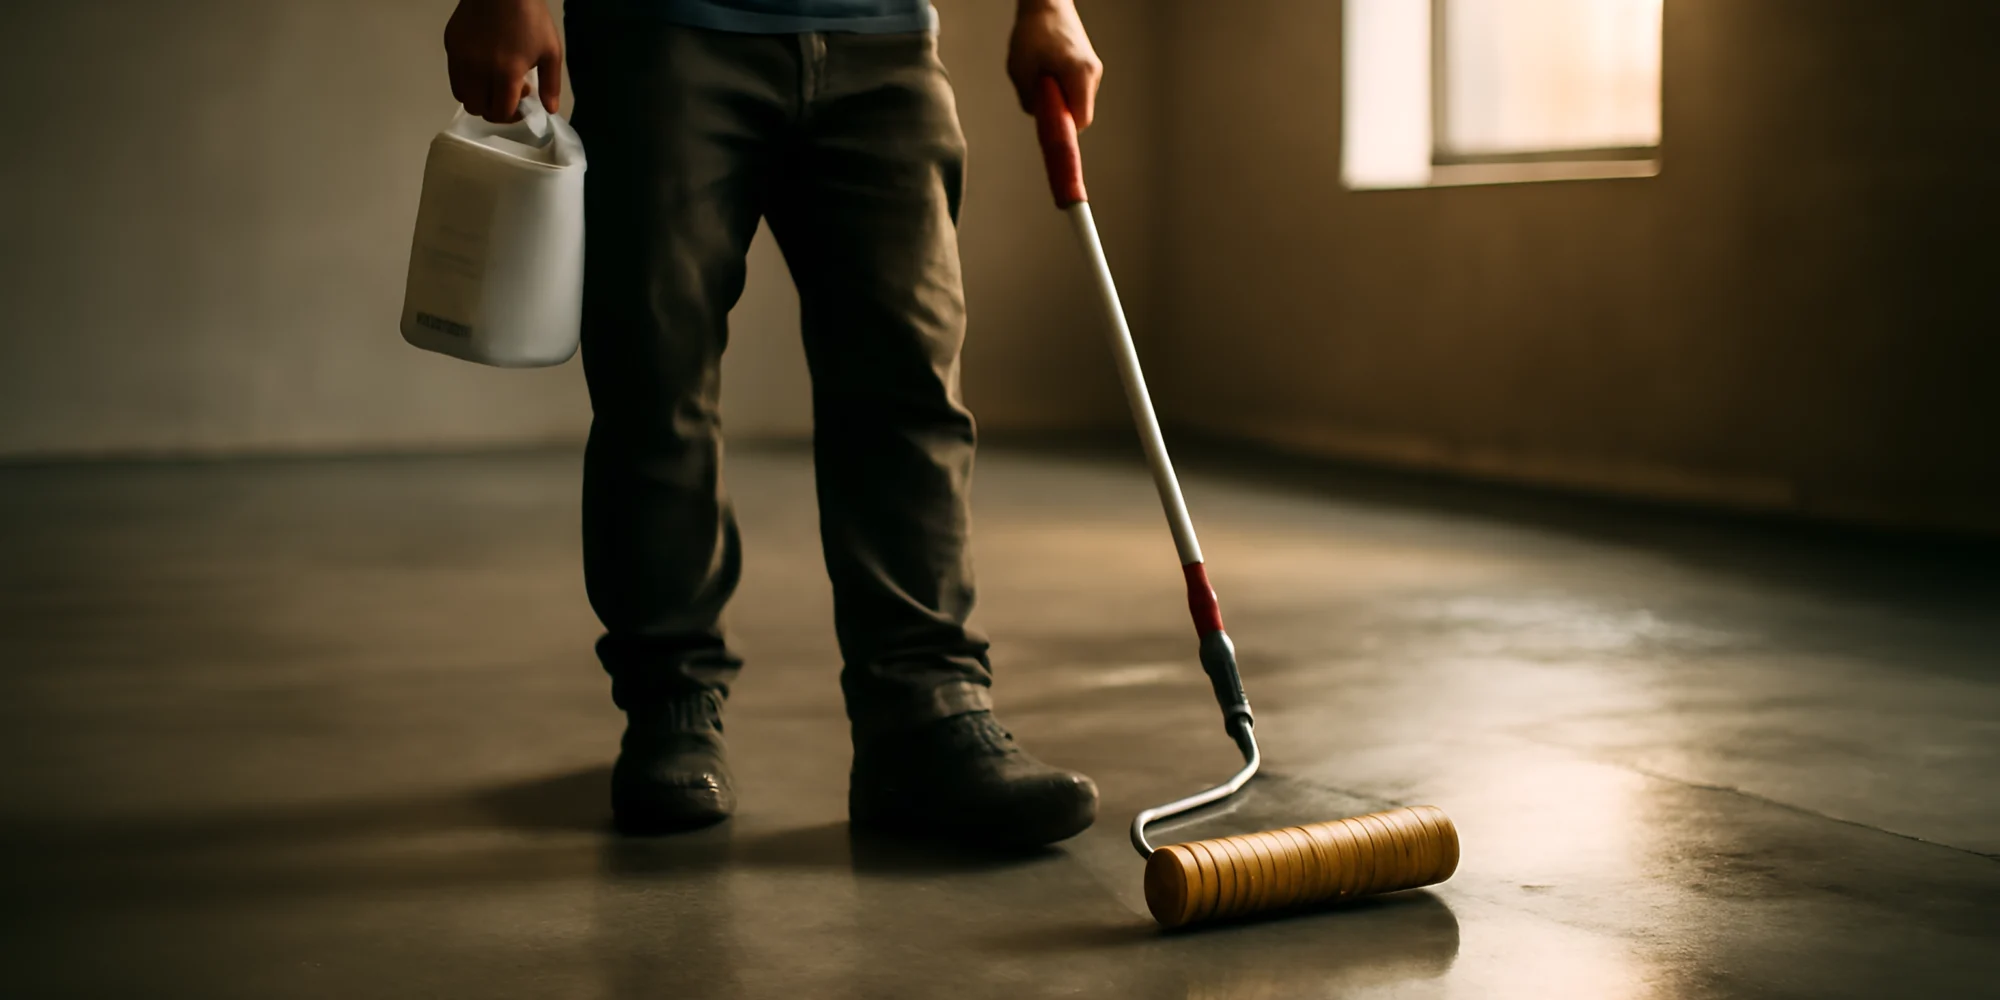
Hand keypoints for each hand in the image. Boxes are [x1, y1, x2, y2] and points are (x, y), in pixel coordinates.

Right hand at [444, 0, 562, 122]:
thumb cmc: (532, 18)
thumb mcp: (551, 51)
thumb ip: (550, 84)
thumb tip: (549, 110)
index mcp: (506, 74)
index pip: (500, 112)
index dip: (512, 114)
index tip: (521, 100)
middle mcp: (478, 70)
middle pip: (478, 109)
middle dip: (494, 109)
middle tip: (507, 93)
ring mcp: (461, 58)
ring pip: (462, 96)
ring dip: (478, 97)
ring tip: (492, 81)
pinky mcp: (451, 46)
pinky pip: (454, 75)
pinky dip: (466, 80)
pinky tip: (481, 66)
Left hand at [1007, 0, 1103, 128]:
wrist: (1047, 3)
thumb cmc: (1032, 33)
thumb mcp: (1020, 71)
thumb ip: (1030, 101)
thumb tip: (1040, 118)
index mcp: (1080, 74)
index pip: (1080, 120)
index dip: (1064, 128)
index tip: (1047, 126)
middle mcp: (1093, 73)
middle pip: (1080, 112)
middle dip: (1059, 113)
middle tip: (1038, 99)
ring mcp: (1094, 69)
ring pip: (1078, 100)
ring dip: (1059, 99)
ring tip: (1040, 78)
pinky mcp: (1089, 65)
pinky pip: (1076, 89)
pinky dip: (1062, 88)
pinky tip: (1047, 72)